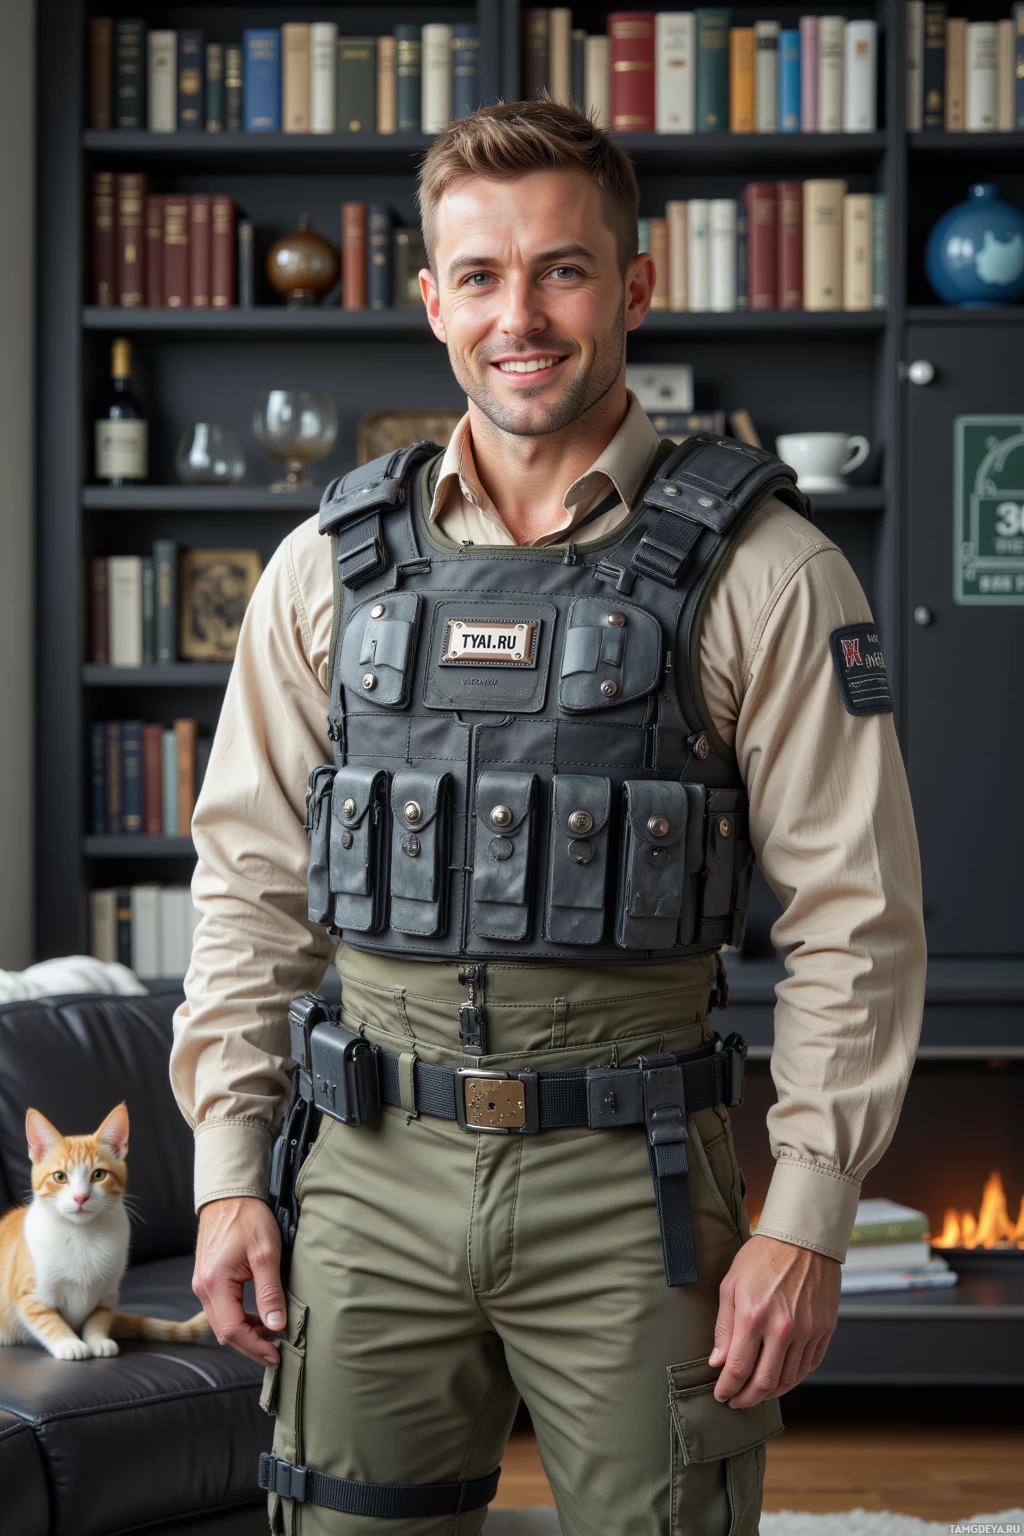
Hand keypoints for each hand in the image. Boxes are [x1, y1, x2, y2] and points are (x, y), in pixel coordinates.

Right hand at [193, 1196, 287, 1367]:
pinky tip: (258, 1318)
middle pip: (225, 1333)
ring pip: (222, 1324)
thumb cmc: (248, 1218)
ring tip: (272, 1333)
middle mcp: (202, 1288)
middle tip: (277, 1351)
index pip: (233, 1330)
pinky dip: (239, 1319)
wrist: (229, 1196)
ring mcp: (202, 1285)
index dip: (255, 1346)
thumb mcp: (266, 1253)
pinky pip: (221, 1310)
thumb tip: (277, 1325)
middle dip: (251, 1345)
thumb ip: (270, 1292)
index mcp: (215, 1283)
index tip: (276, 1354)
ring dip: (246, 1333)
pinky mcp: (206, 1280)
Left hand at [709, 1234, 839, 1407]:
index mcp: (754, 1316)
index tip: (721, 1395)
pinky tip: (781, 1376)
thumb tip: (718, 1361)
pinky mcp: (824, 1330)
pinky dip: (793, 1377)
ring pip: (789, 1379)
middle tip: (737, 1402)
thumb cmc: (763, 1257)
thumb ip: (724, 1326)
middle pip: (765, 1383)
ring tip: (756, 1391)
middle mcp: (783, 1328)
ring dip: (770, 1392)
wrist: (803, 1239)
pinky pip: (809, 1366)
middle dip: (747, 1399)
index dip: (727, 1388)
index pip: (738, 1369)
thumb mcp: (731, 1284)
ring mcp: (807, 1331)